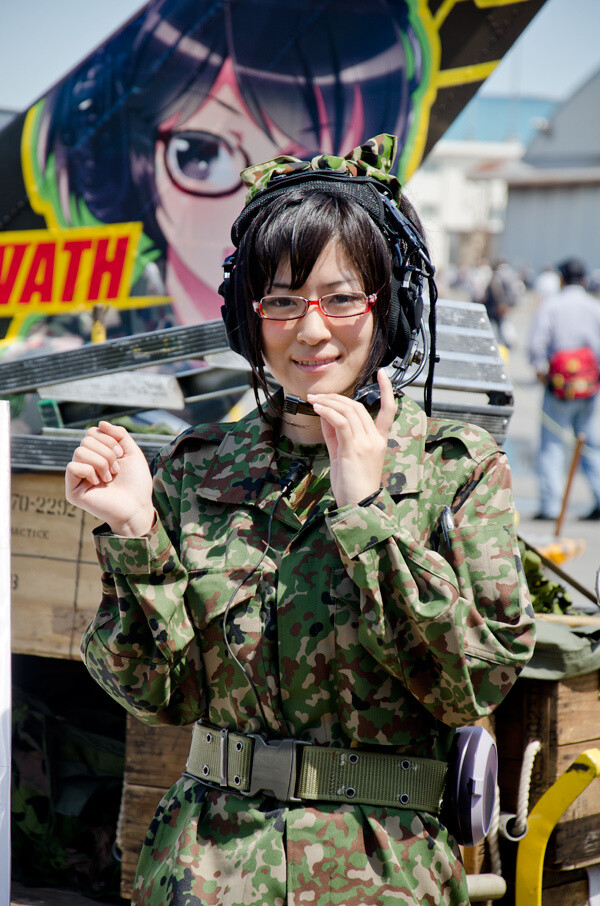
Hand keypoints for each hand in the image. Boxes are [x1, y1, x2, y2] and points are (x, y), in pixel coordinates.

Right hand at [65, 421, 153, 535]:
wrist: (137, 506)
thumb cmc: (136, 482)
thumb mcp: (132, 452)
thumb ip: (119, 434)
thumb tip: (100, 423)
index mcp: (97, 454)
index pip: (92, 432)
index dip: (108, 439)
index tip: (121, 455)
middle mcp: (86, 463)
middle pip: (86, 440)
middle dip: (107, 452)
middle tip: (116, 469)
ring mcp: (78, 477)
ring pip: (79, 451)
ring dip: (101, 462)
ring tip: (109, 477)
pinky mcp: (73, 490)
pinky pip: (72, 466)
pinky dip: (89, 471)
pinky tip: (98, 483)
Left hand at [307, 369, 396, 506]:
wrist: (358, 506)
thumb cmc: (351, 486)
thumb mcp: (342, 455)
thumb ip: (335, 434)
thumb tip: (326, 414)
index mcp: (379, 441)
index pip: (389, 410)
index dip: (387, 390)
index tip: (382, 374)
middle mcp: (376, 439)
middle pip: (358, 407)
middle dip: (336, 397)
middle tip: (318, 395)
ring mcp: (366, 443)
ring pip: (349, 411)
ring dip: (328, 402)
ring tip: (313, 399)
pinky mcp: (354, 448)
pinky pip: (341, 422)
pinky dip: (328, 411)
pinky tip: (318, 407)